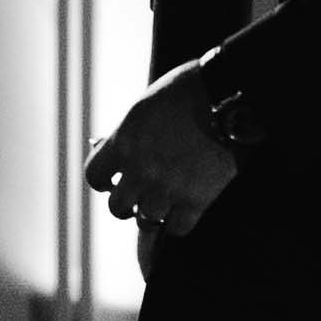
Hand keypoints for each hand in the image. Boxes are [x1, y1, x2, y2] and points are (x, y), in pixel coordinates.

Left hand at [85, 57, 238, 245]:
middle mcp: (139, 170)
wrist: (225, 98)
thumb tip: (114, 150)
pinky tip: (184, 210)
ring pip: (146, 221)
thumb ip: (127, 135)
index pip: (94, 176)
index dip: (103, 181)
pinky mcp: (197, 200)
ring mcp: (167, 188)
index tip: (112, 182)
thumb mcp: (143, 108)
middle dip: (126, 204)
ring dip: (153, 214)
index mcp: (122, 143)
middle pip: (117, 207)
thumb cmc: (185, 93)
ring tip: (163, 205)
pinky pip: (178, 227)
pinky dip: (179, 222)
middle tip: (138, 198)